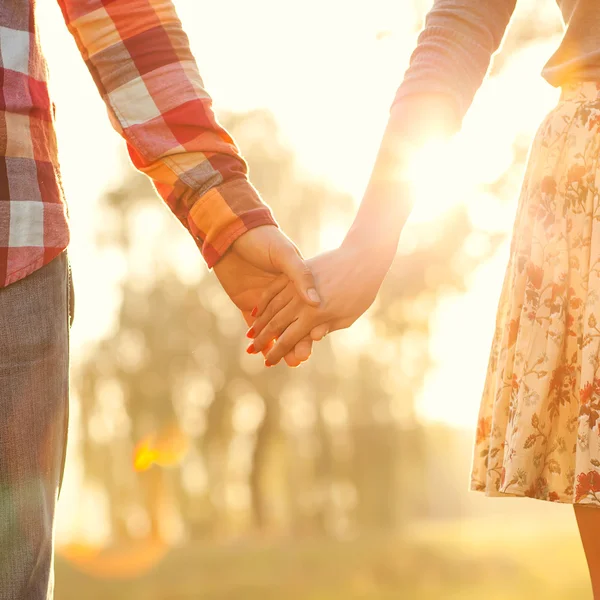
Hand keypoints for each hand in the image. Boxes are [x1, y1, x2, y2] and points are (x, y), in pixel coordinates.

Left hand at [213, 225, 319, 366]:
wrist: (233, 233)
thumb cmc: (264, 240)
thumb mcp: (285, 255)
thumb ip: (300, 277)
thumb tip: (314, 302)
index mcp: (297, 284)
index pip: (308, 311)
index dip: (310, 328)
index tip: (313, 344)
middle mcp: (285, 296)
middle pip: (294, 324)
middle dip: (296, 344)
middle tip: (299, 360)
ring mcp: (266, 302)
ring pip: (276, 330)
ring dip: (281, 347)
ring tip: (286, 363)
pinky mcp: (248, 305)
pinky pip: (256, 327)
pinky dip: (262, 341)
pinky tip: (266, 354)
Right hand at [247, 240, 394, 364]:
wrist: (363, 257)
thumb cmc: (362, 291)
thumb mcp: (348, 317)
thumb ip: (327, 328)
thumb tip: (311, 339)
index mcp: (314, 316)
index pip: (289, 339)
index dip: (277, 353)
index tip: (268, 363)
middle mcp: (301, 302)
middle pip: (275, 325)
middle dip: (262, 340)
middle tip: (251, 351)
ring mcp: (296, 285)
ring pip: (271, 308)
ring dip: (259, 322)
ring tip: (250, 334)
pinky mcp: (296, 272)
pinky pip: (274, 288)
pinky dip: (264, 300)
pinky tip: (257, 309)